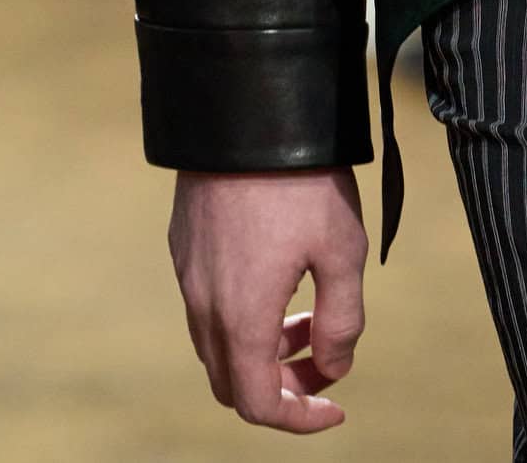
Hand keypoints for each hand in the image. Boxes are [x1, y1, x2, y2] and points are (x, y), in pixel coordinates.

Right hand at [169, 167, 366, 432]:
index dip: (299, 419)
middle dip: (281, 385)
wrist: (246, 108)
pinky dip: (243, 314)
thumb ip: (342, 319)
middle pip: (233, 381)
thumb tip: (334, 368)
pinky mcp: (184, 244)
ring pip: (218, 344)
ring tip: (310, 311)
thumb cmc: (300, 179)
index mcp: (242, 317)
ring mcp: (187, 274)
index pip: (257, 403)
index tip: (336, 407)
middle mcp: (203, 304)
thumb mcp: (342, 249)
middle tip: (324, 357)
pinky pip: (208, 305)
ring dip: (263, 348)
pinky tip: (280, 274)